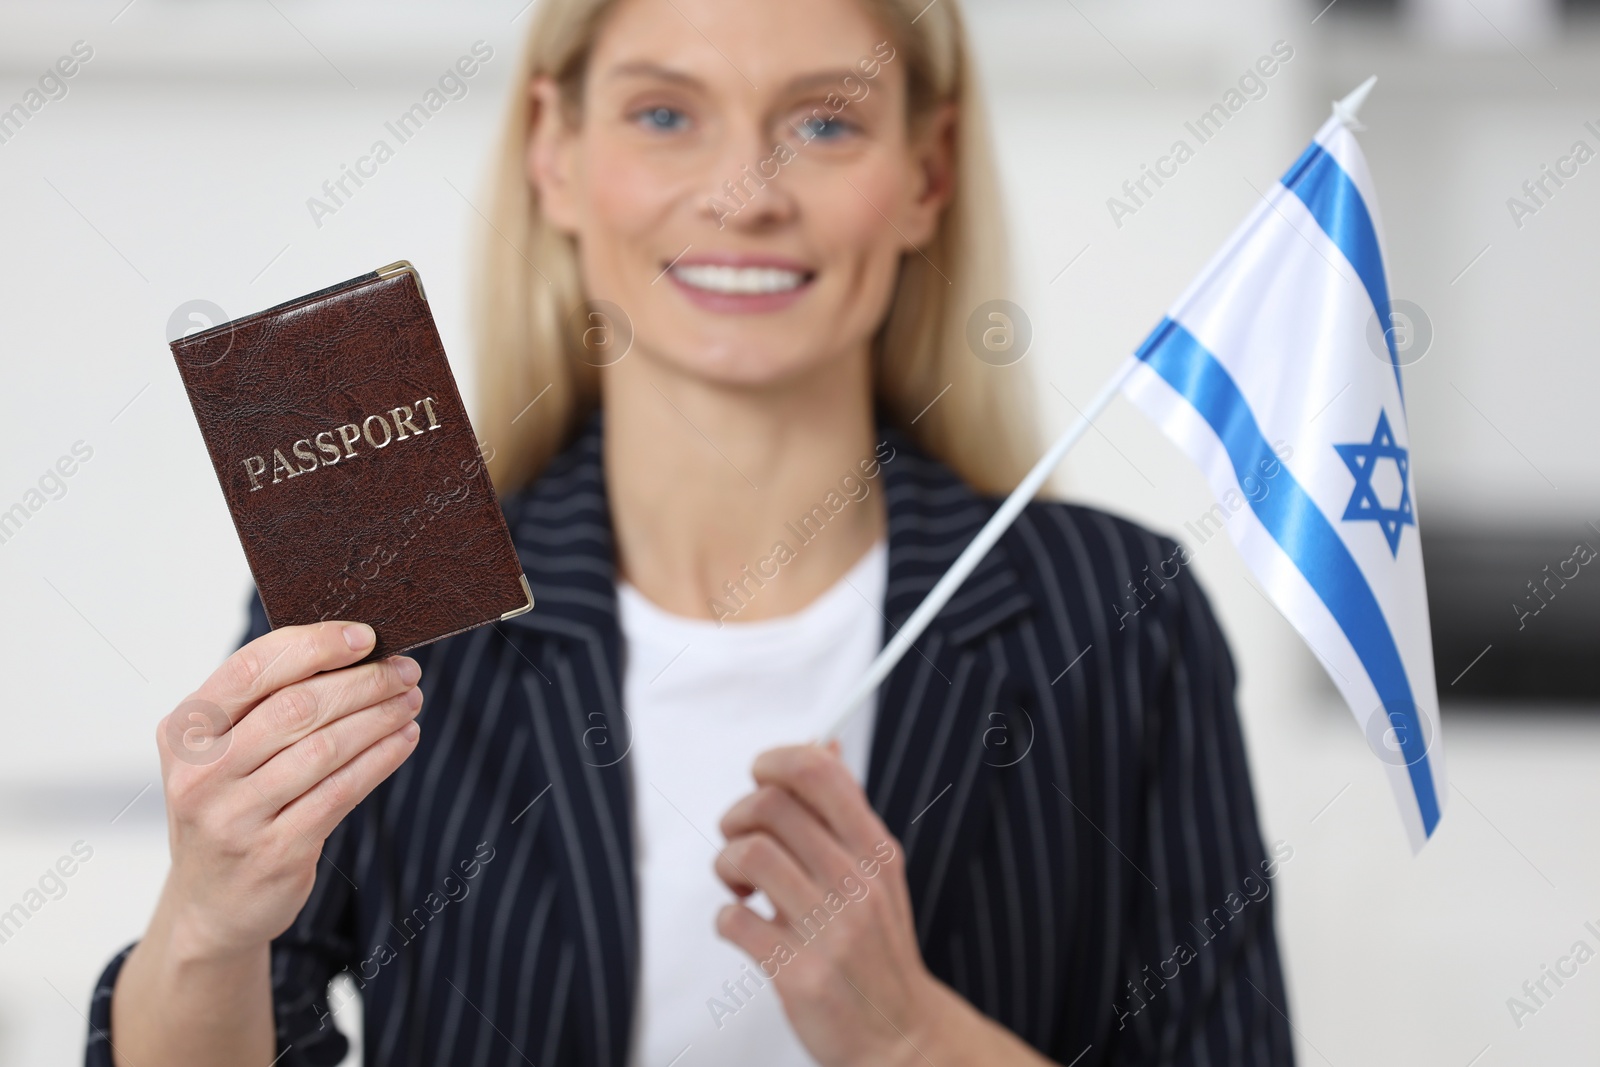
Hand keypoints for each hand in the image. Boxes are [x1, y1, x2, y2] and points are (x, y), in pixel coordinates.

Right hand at [154, 620, 422, 961]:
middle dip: (363, 682)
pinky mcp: (275, 852)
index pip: (251, 669)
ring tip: (410, 701)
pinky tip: (404, 740)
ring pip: (326, 747)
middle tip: (405, 671)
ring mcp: (234, 817)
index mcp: (185, 732)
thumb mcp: (220, 753)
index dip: (314, 646)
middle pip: (297, 706)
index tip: (365, 637)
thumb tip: (352, 649)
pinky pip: (342, 791)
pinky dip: (381, 758)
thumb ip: (264, 704)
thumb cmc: (228, 807)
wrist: (209, 905)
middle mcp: (201, 773)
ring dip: (380, 717)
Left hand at [710, 742, 932, 1066]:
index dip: (773, 761)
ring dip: (727, 864)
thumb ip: (846, 812)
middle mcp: (857, 883)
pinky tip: (744, 926)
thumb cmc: (879, 950)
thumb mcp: (879, 873)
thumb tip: (824, 745)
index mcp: (876, 850)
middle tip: (740, 841)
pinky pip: (734, 921)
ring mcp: (830, 929)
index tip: (759, 779)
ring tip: (740, 885)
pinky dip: (725, 918)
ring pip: (750, 854)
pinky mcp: (799, 973)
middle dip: (738, 816)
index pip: (819, 771)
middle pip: (772, 805)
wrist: (902, 1038)